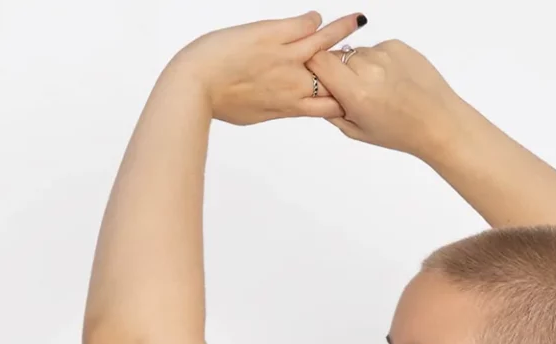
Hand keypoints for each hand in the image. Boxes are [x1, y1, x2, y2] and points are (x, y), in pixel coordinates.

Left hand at [177, 11, 363, 125]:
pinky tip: (315, 17)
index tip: (350, 93)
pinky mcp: (273, 35)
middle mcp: (295, 83)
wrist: (199, 85)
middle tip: (357, 56)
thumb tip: (278, 102)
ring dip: (343, 30)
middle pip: (335, 76)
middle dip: (348, 67)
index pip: (331, 105)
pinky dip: (312, 20)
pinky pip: (303, 25)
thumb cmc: (221, 102)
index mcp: (291, 106)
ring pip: (326, 43)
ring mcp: (286, 57)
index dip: (343, 99)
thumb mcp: (254, 114)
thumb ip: (274, 105)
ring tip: (357, 21)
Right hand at [308, 38, 465, 155]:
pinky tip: (393, 81)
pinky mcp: (397, 45)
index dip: (316, 70)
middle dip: (341, 72)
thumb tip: (315, 93)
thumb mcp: (358, 131)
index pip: (318, 61)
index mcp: (355, 92)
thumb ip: (331, 111)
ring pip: (358, 53)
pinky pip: (377, 49)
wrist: (438, 122)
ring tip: (381, 90)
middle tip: (358, 93)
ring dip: (361, 67)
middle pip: (337, 57)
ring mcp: (384, 53)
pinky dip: (380, 63)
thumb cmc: (400, 132)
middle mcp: (368, 68)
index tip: (322, 81)